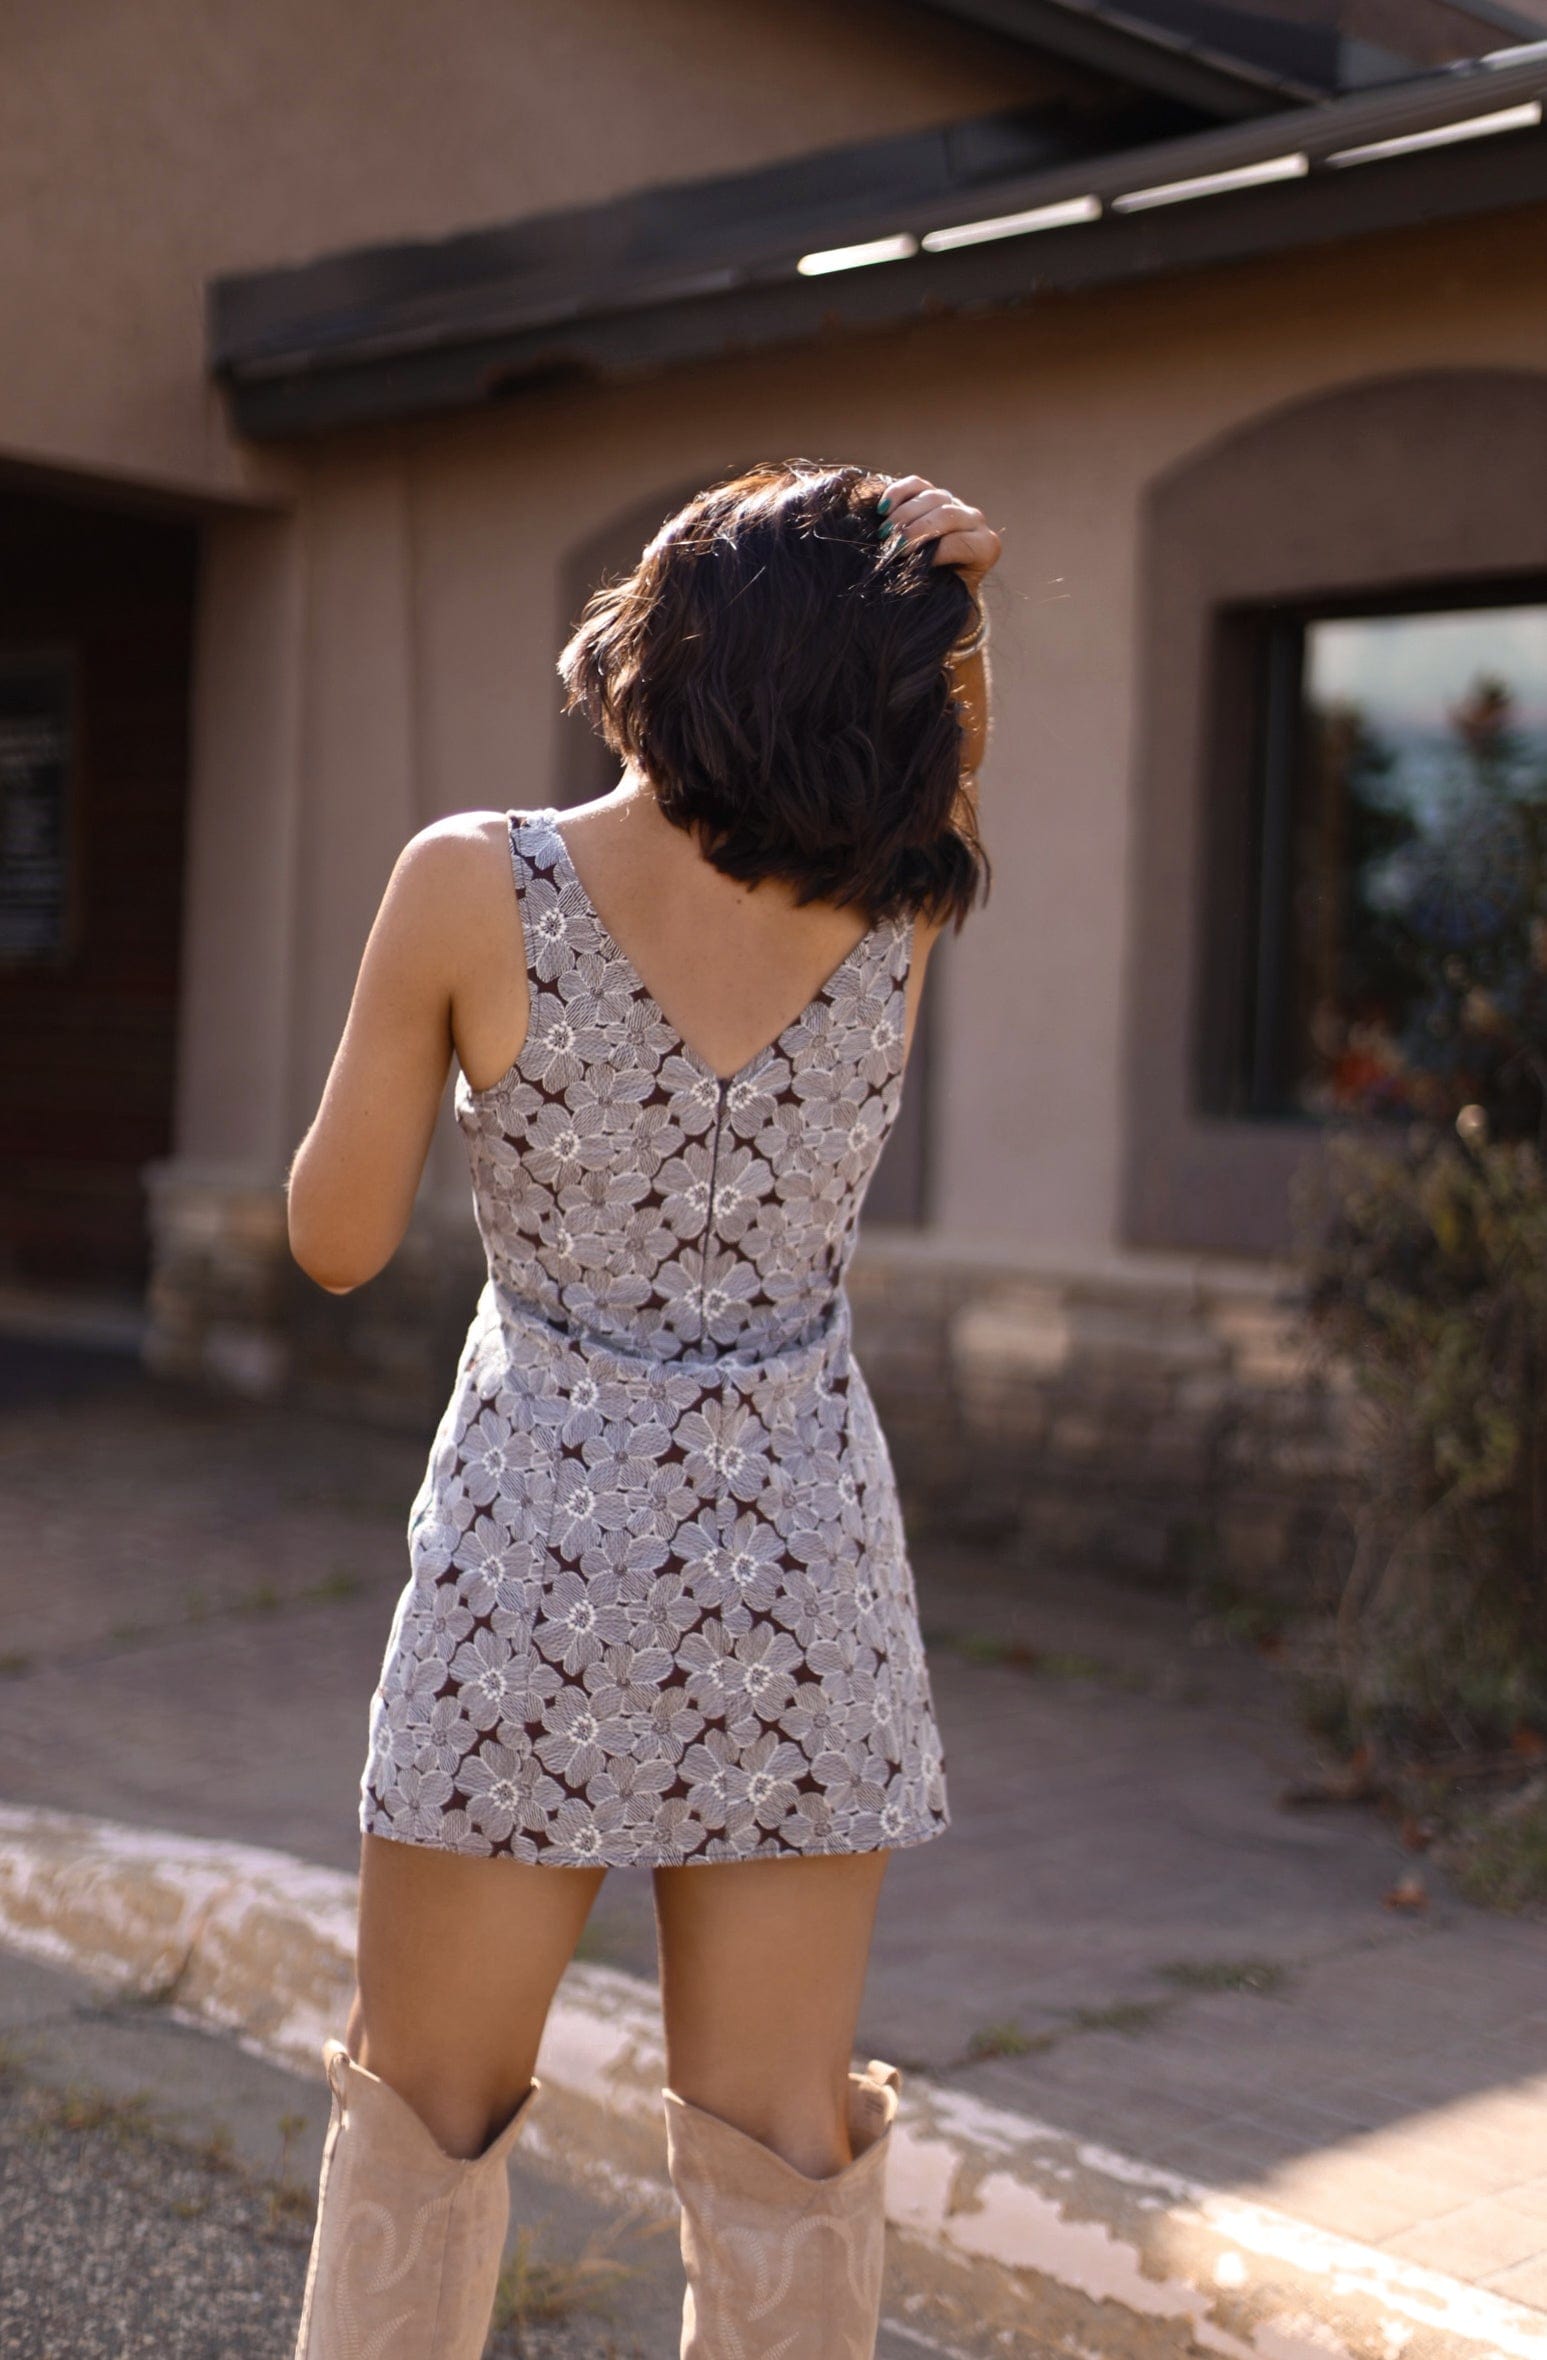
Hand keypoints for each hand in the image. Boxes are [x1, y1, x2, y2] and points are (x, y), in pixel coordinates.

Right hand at [875, 475, 1001, 584]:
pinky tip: (882, 509)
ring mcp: (953, 503)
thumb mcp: (947, 598)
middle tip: (894, 547)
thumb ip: (941, 589)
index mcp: (986, 547)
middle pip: (947, 515)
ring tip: (884, 533)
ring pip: (932, 496)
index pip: (961, 542)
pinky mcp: (931, 494)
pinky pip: (917, 485)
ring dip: (904, 514)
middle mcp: (974, 521)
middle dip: (917, 530)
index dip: (936, 551)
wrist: (940, 585)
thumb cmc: (944, 596)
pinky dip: (898, 493)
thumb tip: (915, 578)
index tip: (910, 562)